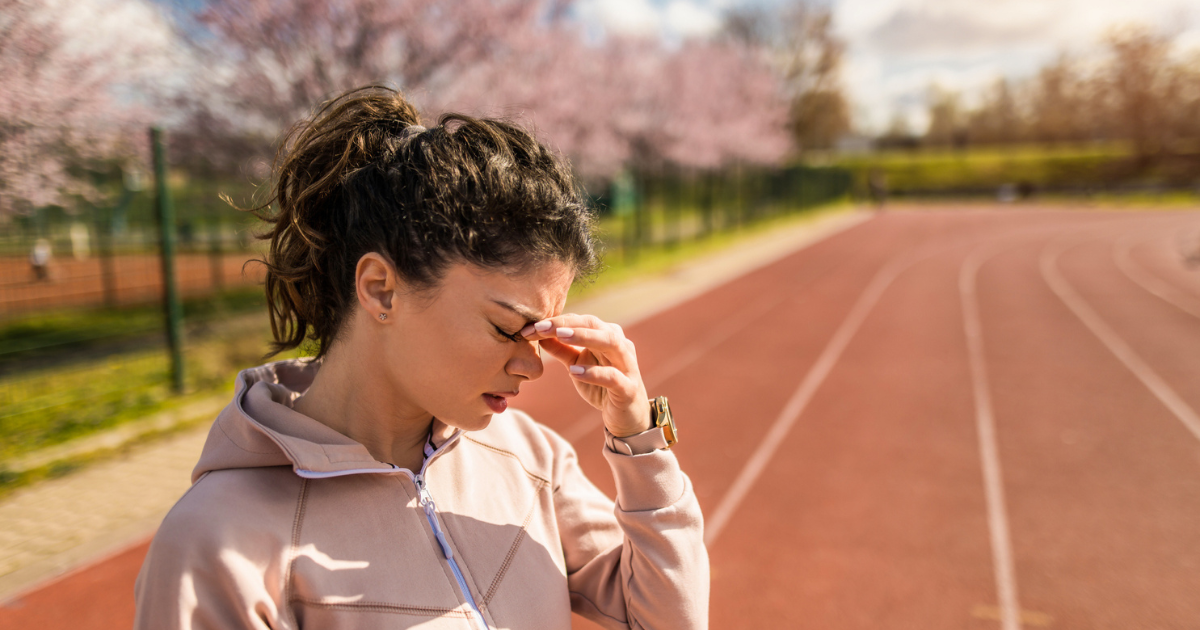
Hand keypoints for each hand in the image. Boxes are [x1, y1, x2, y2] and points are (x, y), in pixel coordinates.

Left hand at [521, 314, 650, 437]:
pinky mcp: (628, 388)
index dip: (556, 321)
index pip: (581, 320)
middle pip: (595, 324)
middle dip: (568, 324)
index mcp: (607, 336)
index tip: (529, 327)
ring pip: (610, 343)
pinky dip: (594, 372)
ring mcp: (627, 365)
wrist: (627, 418)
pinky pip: (613, 376)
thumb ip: (562, 350)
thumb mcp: (578, 366)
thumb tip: (539, 334)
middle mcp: (620, 345)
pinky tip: (574, 372)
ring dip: (584, 337)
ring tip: (561, 336)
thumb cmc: (602, 387)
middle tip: (542, 326)